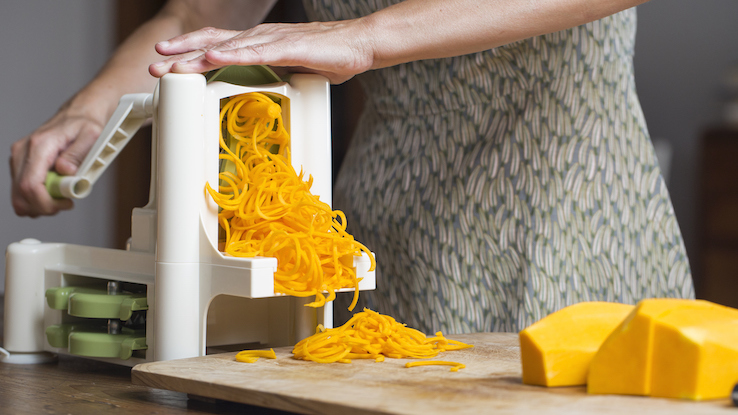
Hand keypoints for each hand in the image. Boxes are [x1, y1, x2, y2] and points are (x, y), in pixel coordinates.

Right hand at [10, 104, 104, 216]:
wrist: (79, 112)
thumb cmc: (86, 123)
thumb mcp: (91, 135)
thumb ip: (77, 154)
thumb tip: (65, 170)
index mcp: (39, 145)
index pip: (30, 186)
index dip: (46, 203)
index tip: (67, 203)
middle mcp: (23, 151)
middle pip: (20, 196)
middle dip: (44, 207)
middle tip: (66, 203)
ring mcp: (19, 158)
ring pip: (19, 196)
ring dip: (41, 204)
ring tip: (63, 195)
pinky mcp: (21, 163)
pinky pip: (23, 190)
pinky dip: (39, 197)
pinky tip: (55, 189)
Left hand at [148, 21, 374, 83]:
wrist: (360, 45)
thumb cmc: (331, 57)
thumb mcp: (294, 72)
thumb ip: (275, 78)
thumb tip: (264, 93)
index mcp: (260, 44)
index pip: (219, 46)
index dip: (192, 53)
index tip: (168, 65)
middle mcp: (261, 38)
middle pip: (213, 43)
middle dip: (183, 54)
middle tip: (156, 66)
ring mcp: (273, 40)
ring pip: (227, 47)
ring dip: (198, 56)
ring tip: (172, 64)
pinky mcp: (288, 47)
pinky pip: (255, 52)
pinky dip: (231, 55)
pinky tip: (213, 58)